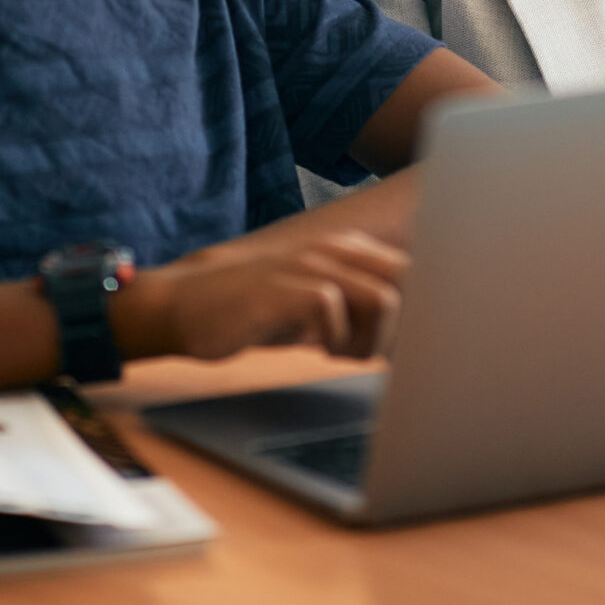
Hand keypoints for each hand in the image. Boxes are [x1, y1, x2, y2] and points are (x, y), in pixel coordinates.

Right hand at [117, 226, 406, 362]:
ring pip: (384, 298)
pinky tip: (315, 350)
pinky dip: (335, 341)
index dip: (420, 313)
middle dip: (404, 326)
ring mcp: (309, 265)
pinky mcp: (284, 287)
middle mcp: (334, 250)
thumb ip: (360, 307)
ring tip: (342, 354)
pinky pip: (333, 310)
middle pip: (409, 282)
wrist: (184, 307)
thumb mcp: (316, 304)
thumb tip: (410, 336)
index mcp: (348, 250)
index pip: (414, 273)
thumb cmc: (255, 311)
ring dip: (373, 339)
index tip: (404, 346)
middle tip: (374, 354)